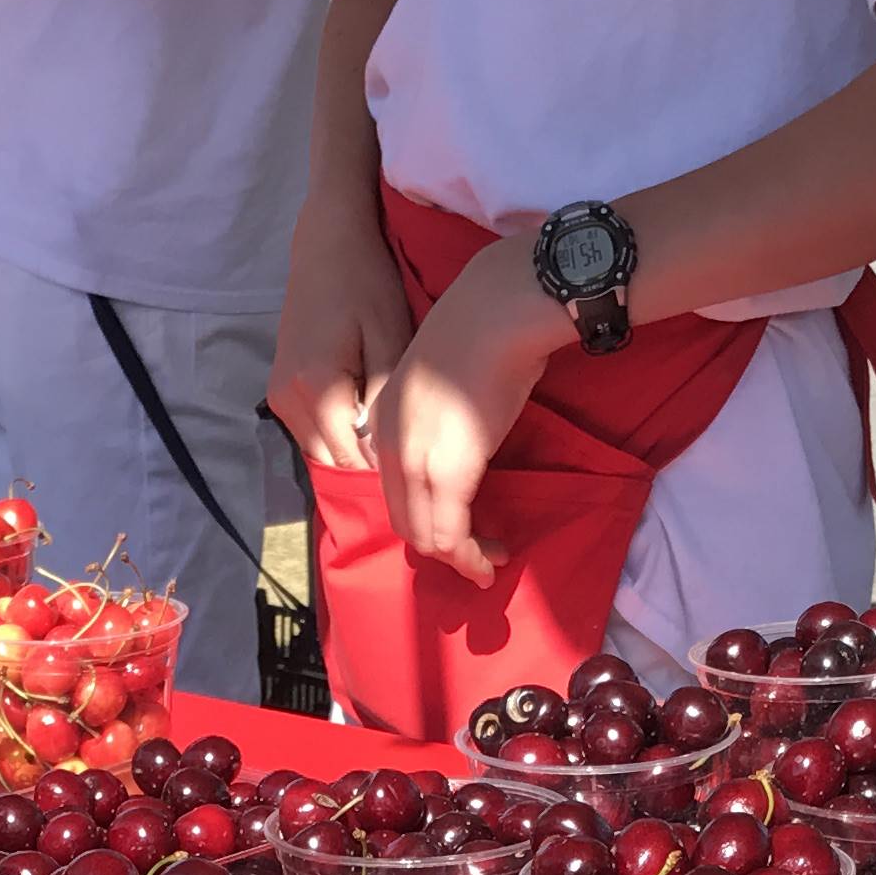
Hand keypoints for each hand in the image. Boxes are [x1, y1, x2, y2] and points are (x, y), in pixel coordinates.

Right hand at [267, 204, 415, 475]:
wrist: (326, 247)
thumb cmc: (367, 285)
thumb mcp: (391, 338)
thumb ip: (384, 400)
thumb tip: (386, 455)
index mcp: (317, 386)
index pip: (356, 458)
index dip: (388, 460)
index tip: (414, 445)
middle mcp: (288, 398)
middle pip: (336, 461)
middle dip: (369, 457)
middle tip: (403, 431)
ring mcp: (277, 397)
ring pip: (321, 452)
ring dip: (352, 445)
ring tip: (382, 415)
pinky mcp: (276, 393)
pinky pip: (311, 434)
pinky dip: (336, 432)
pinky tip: (360, 404)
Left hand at [362, 243, 560, 588]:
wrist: (495, 312)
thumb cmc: (479, 335)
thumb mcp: (438, 383)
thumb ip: (434, 421)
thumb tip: (457, 445)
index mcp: (380, 425)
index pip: (393, 493)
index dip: (427, 521)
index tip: (461, 530)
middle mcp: (386, 448)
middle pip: (406, 522)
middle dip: (443, 549)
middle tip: (480, 557)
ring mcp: (414, 462)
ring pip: (428, 536)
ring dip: (461, 558)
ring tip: (490, 562)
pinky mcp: (448, 472)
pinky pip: (452, 534)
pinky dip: (471, 555)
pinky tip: (492, 558)